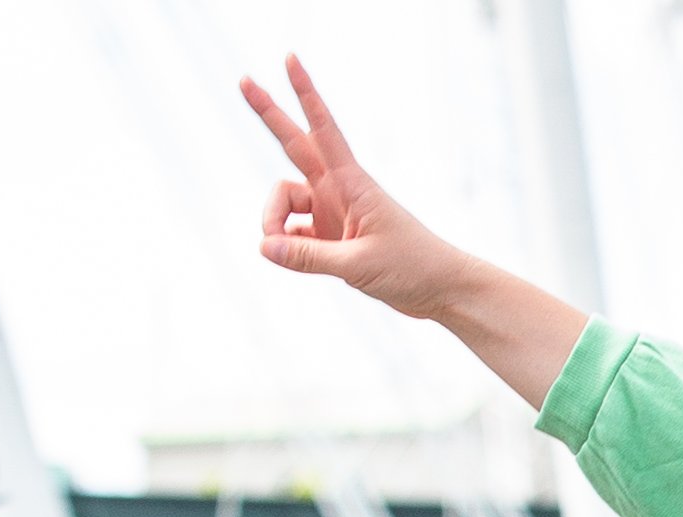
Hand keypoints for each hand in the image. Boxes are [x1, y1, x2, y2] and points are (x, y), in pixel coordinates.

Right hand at [242, 57, 479, 318]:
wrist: (440, 290)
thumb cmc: (412, 268)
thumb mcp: (358, 264)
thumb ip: (308, 257)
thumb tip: (263, 246)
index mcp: (353, 184)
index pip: (322, 129)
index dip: (305, 94)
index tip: (290, 60)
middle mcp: (339, 191)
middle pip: (293, 145)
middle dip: (270, 113)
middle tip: (243, 80)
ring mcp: (333, 212)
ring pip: (284, 203)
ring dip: (273, 223)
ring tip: (278, 251)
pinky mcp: (331, 237)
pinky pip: (293, 235)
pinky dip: (286, 247)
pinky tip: (292, 261)